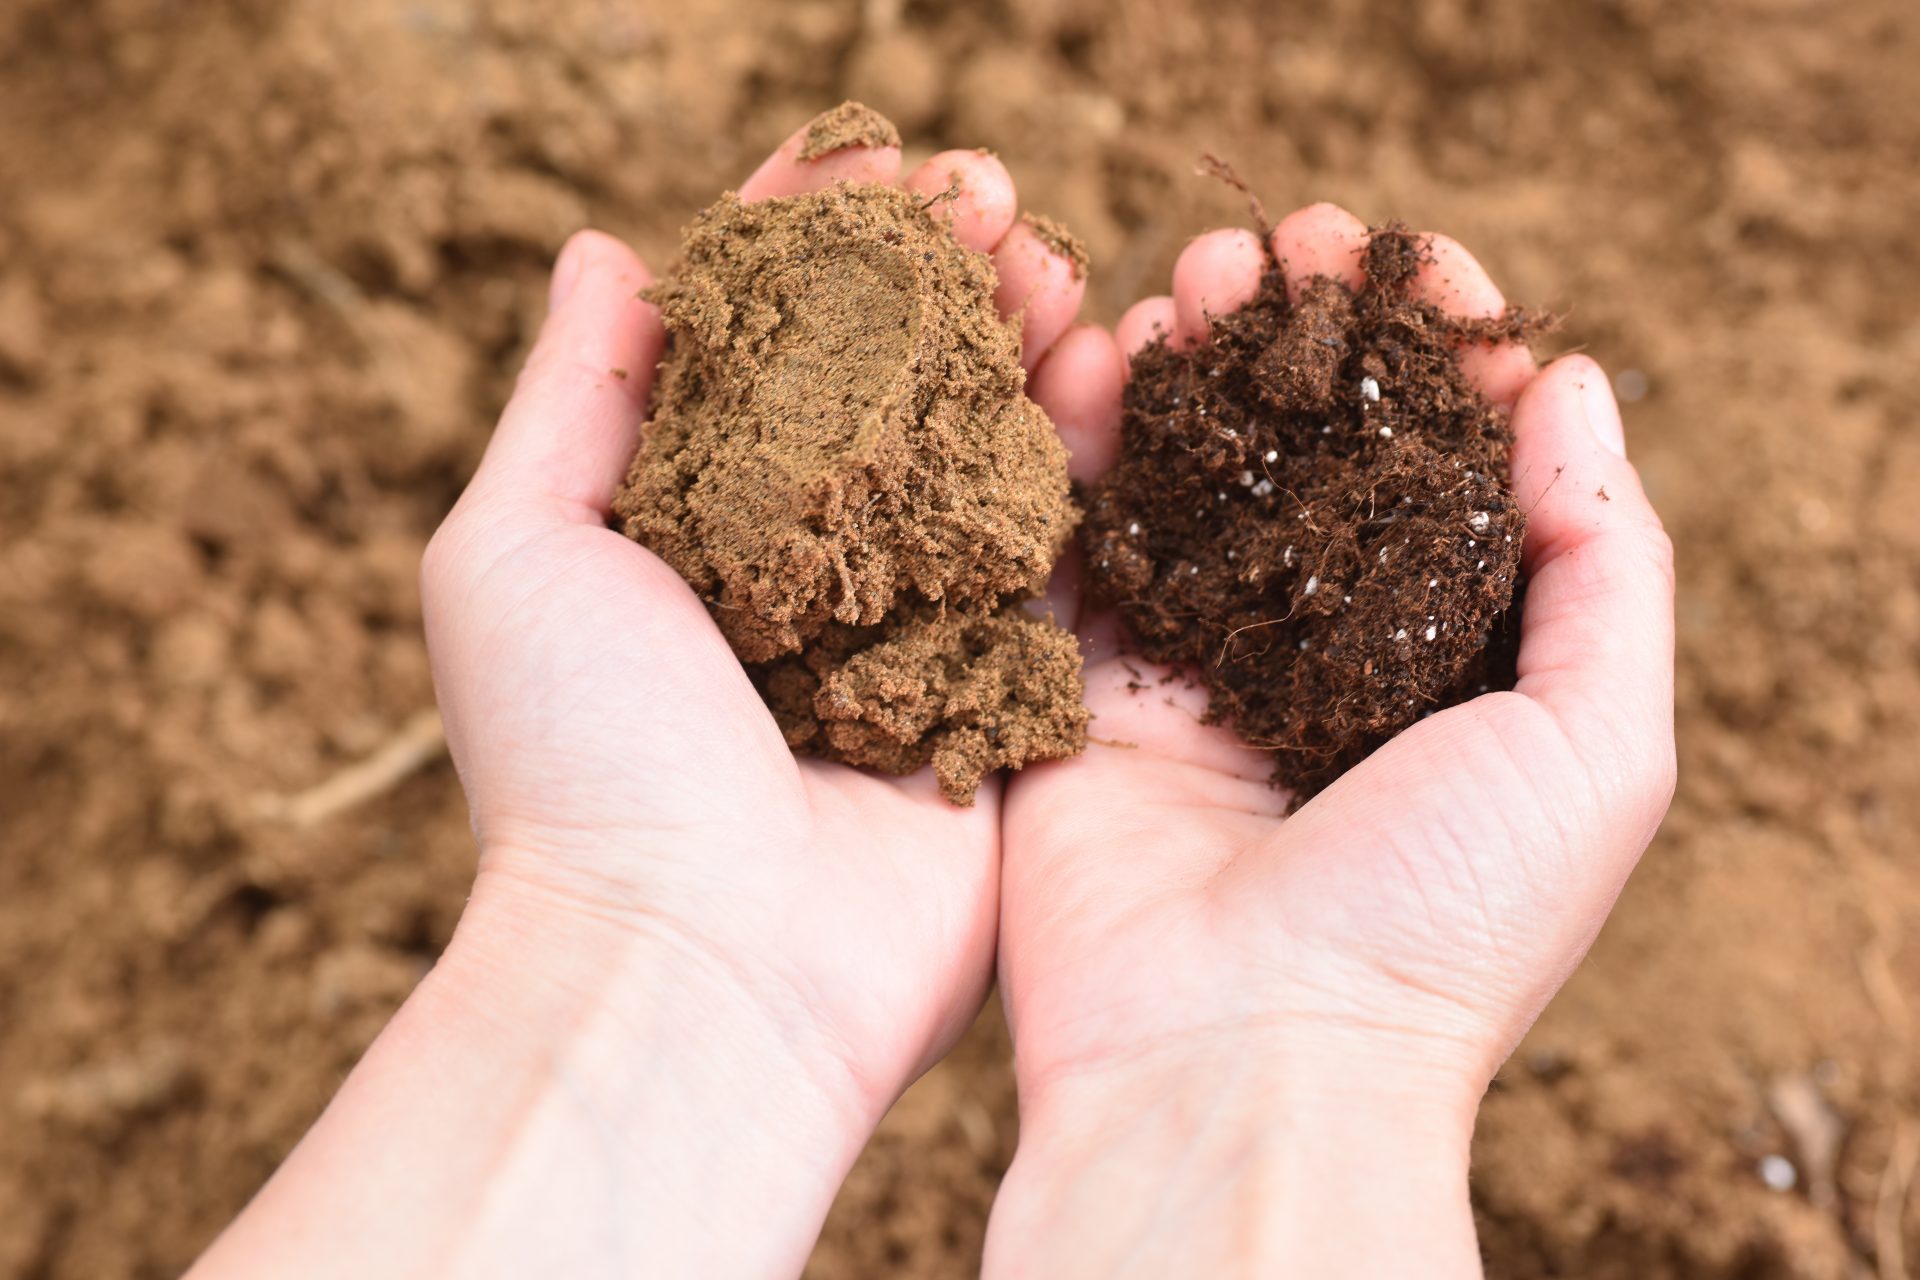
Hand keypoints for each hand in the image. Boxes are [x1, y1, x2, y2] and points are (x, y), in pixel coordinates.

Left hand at [191, 111, 1114, 1278]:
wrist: (701, 964)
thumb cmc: (579, 759)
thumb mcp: (516, 550)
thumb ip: (571, 398)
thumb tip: (609, 249)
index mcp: (691, 521)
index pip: (762, 340)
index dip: (813, 237)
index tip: (863, 153)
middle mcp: (810, 563)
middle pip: (893, 376)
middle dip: (941, 270)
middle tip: (990, 195)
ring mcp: (918, 622)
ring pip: (989, 442)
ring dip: (1025, 334)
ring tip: (1052, 256)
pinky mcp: (1013, 688)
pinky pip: (1070, 544)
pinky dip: (1091, 444)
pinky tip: (1105, 356)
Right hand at [987, 207, 1676, 1277]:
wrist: (1244, 1059)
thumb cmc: (1442, 918)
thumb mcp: (1597, 745)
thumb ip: (1602, 563)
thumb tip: (1572, 388)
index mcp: (1442, 674)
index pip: (1441, 476)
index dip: (1429, 359)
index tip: (1406, 263)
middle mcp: (1313, 664)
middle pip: (1305, 460)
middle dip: (1300, 343)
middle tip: (1283, 244)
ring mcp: (1190, 675)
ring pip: (1191, 479)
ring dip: (1197, 365)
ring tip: (1200, 276)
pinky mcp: (1080, 691)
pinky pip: (1081, 538)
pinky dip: (1089, 437)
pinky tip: (1107, 354)